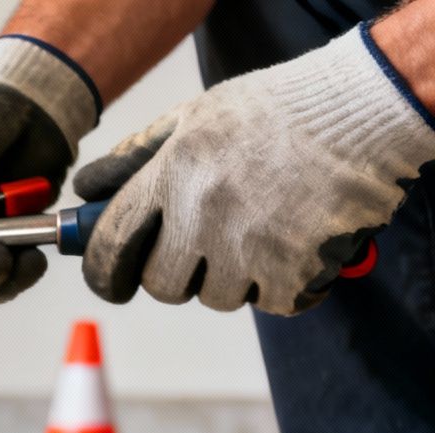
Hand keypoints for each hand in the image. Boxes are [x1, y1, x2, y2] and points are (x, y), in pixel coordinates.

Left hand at [76, 26, 434, 315]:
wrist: (364, 110)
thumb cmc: (277, 110)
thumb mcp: (195, 117)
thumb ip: (135, 157)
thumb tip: (86, 190)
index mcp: (171, 175)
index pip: (109, 244)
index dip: (103, 270)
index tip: (110, 280)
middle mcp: (203, 215)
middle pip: (161, 285)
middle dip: (175, 274)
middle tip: (200, 250)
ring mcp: (248, 247)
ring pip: (214, 297)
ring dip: (230, 278)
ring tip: (258, 233)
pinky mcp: (292, 272)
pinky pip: (269, 303)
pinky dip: (280, 285)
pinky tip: (292, 246)